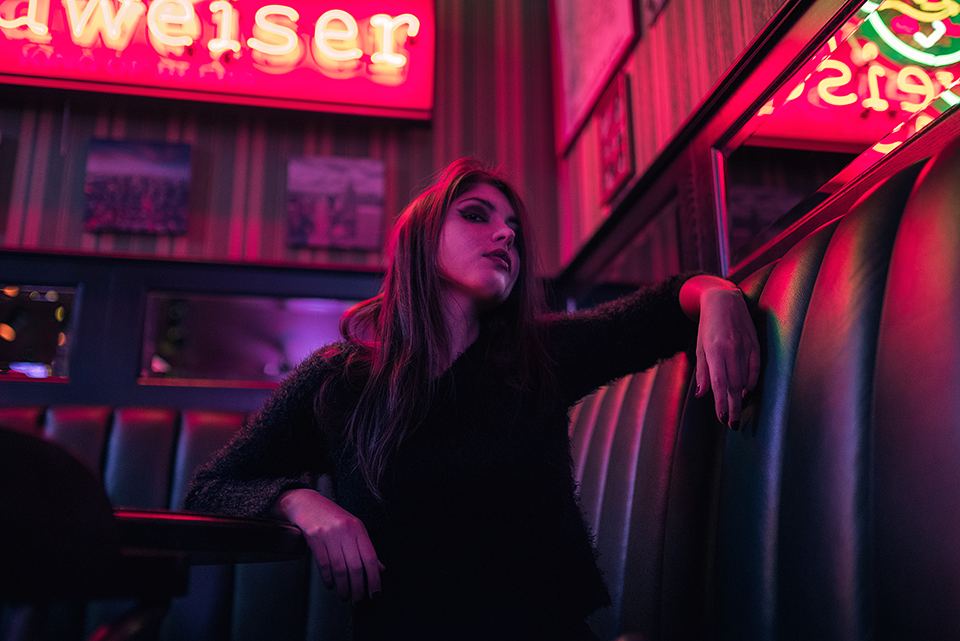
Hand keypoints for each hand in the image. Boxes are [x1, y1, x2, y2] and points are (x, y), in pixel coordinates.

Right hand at [277, 488, 384, 601]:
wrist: (307, 504)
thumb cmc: (332, 517)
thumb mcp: (353, 529)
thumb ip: (365, 548)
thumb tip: (380, 568)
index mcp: (358, 529)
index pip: (370, 558)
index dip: (374, 578)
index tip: (375, 593)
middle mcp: (345, 531)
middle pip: (355, 566)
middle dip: (358, 588)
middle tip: (358, 600)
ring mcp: (329, 534)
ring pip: (339, 568)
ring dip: (343, 587)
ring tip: (345, 596)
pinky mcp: (314, 538)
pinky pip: (323, 564)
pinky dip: (328, 578)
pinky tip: (331, 584)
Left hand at [680, 275, 760, 428]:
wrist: (724, 300)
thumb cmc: (707, 326)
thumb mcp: (700, 348)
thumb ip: (703, 372)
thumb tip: (702, 395)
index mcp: (715, 351)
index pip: (720, 384)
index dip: (722, 403)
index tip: (722, 418)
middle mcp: (732, 350)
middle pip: (734, 385)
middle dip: (733, 407)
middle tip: (732, 423)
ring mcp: (746, 347)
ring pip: (745, 379)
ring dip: (741, 397)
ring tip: (737, 412)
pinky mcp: (755, 344)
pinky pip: (756, 368)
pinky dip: (752, 382)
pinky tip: (747, 392)